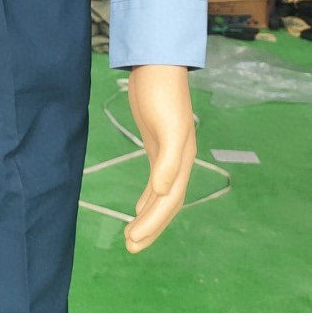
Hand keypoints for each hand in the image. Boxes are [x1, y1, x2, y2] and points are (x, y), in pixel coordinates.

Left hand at [123, 63, 196, 253]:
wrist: (156, 65)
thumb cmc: (160, 94)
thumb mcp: (166, 127)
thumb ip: (167, 161)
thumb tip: (162, 192)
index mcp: (182, 160)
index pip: (169, 201)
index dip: (153, 223)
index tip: (133, 239)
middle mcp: (178, 161)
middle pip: (166, 203)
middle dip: (150, 227)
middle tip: (130, 246)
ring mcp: (168, 154)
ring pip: (161, 195)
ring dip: (148, 216)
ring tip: (131, 236)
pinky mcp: (156, 145)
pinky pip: (155, 180)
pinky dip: (148, 196)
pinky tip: (138, 207)